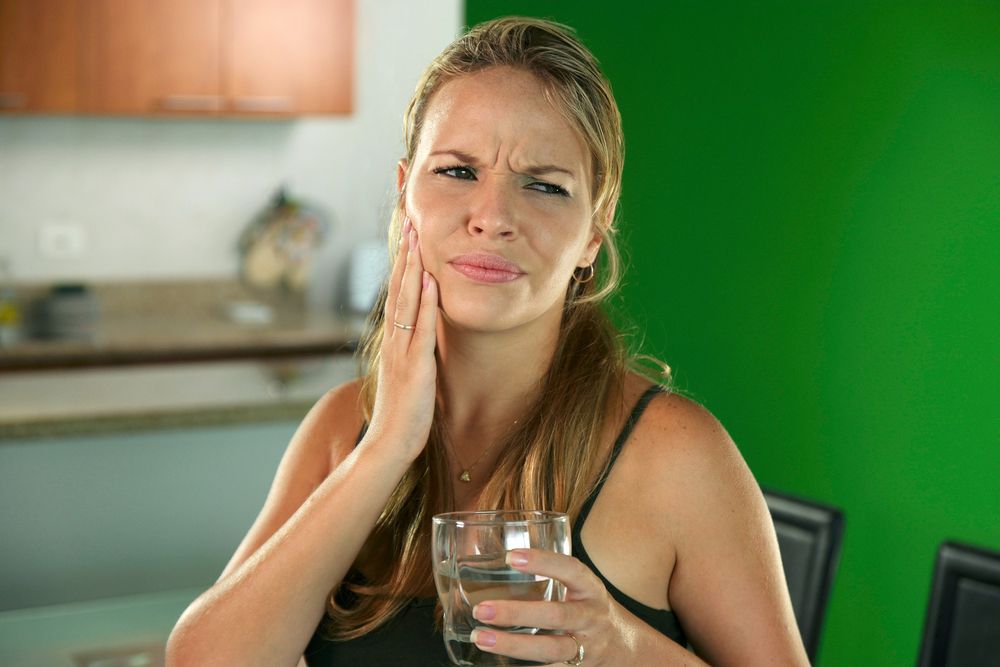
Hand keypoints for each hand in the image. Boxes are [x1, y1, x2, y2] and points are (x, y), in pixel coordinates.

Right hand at [364, 217, 438, 460]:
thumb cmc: (402, 415)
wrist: (389, 444)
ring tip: (417, 239)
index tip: (408, 238)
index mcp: (394, 342)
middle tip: (409, 222)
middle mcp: (394, 341)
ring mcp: (402, 351)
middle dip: (405, 255)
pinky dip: (424, 303)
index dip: (403, 265)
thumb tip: (423, 337)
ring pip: (405, 301)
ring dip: (412, 268)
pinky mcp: (415, 366)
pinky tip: (429, 281)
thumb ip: (414, 354)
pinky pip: (420, 328)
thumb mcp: (408, 376)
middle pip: (397, 289)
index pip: (397, 295)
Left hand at [469, 548, 629, 666]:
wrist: (625, 647)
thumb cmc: (590, 608)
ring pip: (551, 648)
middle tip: (483, 610)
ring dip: (513, 645)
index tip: (510, 557)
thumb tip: (504, 560)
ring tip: (481, 638)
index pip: (570, 570)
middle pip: (556, 616)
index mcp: (591, 589)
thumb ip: (552, 575)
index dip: (542, 561)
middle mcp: (591, 617)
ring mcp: (587, 646)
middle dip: (517, 613)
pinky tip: (498, 666)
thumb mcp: (582, 587)